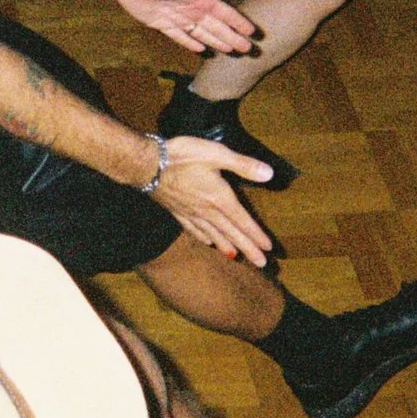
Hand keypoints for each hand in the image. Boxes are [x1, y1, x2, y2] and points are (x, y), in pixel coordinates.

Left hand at [111, 0, 256, 53]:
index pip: (226, 13)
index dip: (239, 23)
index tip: (253, 32)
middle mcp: (193, 8)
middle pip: (217, 27)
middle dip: (232, 37)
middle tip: (248, 49)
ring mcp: (179, 17)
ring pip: (202, 33)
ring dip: (217, 42)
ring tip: (231, 50)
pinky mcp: (163, 24)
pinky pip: (181, 37)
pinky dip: (191, 43)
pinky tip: (201, 51)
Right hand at [152, 136, 273, 262]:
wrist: (147, 164)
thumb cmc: (182, 156)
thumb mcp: (217, 154)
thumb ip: (243, 165)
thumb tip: (269, 173)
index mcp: (220, 198)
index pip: (242, 221)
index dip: (256, 235)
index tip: (268, 249)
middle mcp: (207, 211)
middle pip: (231, 234)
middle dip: (247, 249)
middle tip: (261, 263)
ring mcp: (191, 214)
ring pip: (213, 235)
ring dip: (227, 247)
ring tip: (236, 257)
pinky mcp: (177, 212)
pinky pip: (194, 231)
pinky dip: (204, 239)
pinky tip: (208, 243)